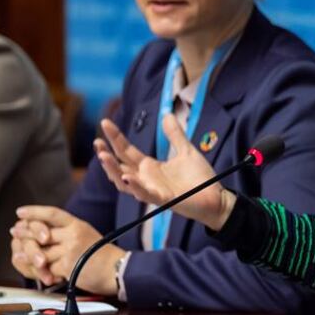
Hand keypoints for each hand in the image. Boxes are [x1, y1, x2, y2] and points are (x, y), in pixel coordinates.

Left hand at [12, 207, 124, 294]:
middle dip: (24, 234)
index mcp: (78, 225)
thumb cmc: (103, 255)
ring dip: (31, 258)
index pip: (52, 214)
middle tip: (15, 233)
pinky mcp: (67, 266)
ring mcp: (70, 250)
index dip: (34, 212)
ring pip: (40, 253)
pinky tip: (43, 274)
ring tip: (22, 257)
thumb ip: (66, 232)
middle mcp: (73, 234)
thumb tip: (42, 234)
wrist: (117, 270)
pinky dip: (43, 273)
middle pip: (40, 232)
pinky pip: (47, 269)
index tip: (21, 212)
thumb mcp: (86, 235)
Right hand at [95, 114, 233, 229]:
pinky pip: (145, 194)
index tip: (105, 122)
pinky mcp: (164, 199)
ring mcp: (152, 190)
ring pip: (124, 182)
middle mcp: (146, 179)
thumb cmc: (200, 179)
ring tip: (103, 156)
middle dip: (106, 154)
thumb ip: (175, 135)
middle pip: (119, 166)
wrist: (216, 199)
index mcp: (149, 167)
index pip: (126, 151)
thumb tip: (167, 114)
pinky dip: (135, 186)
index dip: (115, 137)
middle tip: (97, 141)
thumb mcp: (186, 151)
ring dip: (113, 170)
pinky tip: (127, 176)